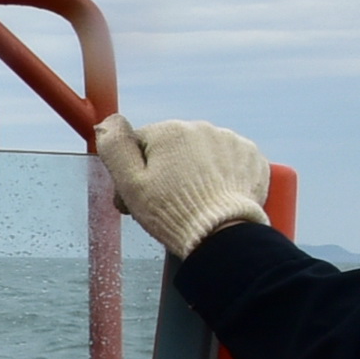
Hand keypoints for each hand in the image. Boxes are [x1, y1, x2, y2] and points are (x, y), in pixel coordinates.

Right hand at [94, 115, 273, 256]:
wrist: (223, 236)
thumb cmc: (173, 214)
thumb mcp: (131, 184)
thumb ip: (115, 148)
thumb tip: (108, 122)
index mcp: (169, 131)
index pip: (141, 145)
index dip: (135, 173)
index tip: (140, 197)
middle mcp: (202, 128)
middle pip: (173, 148)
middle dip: (167, 171)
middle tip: (167, 204)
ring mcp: (231, 141)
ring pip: (202, 153)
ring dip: (196, 172)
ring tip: (195, 202)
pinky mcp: (251, 157)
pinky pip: (229, 160)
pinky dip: (222, 175)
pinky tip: (216, 196)